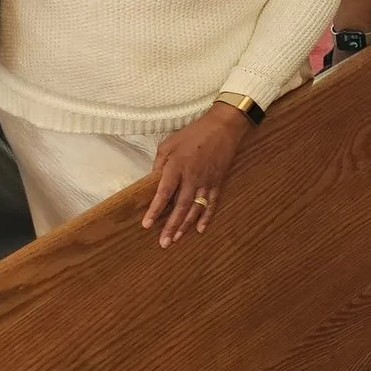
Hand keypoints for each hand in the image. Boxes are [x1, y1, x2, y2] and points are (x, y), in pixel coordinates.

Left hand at [145, 103, 255, 247]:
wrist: (223, 127)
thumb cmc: (193, 134)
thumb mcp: (168, 144)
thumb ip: (159, 163)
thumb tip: (153, 181)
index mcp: (177, 167)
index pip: (164, 193)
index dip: (156, 210)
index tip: (147, 225)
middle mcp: (192, 177)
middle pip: (180, 206)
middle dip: (171, 226)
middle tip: (163, 242)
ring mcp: (207, 181)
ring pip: (195, 208)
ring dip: (186, 225)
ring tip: (176, 238)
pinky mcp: (218, 182)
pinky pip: (212, 202)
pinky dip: (207, 216)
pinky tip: (201, 229)